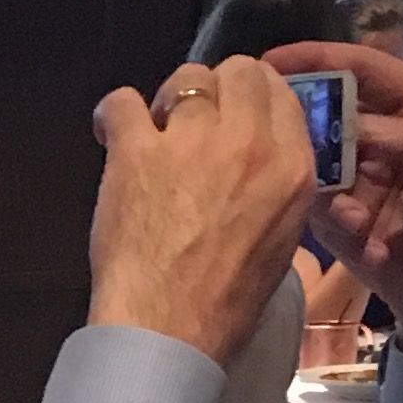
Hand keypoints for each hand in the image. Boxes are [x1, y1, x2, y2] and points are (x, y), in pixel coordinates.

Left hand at [86, 59, 318, 369]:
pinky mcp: (138, 151)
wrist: (169, 330)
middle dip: (218, 89)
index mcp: (292, 167)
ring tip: (156, 135)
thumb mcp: (282, 242)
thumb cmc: (227, 303)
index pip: (281, 94)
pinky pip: (122, 102)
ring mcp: (192, 141)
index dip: (252, 99)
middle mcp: (248, 142)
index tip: (233, 116)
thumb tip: (257, 164)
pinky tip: (110, 133)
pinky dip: (113, 114)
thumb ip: (276, 188)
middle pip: (239, 71)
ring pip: (186, 79)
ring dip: (170, 100)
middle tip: (195, 123)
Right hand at [271, 39, 402, 361]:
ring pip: (315, 155)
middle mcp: (386, 132)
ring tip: (351, 212)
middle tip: (278, 131)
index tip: (271, 62)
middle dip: (304, 116)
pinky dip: (329, 215)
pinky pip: (314, 201)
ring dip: (320, 177)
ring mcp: (359, 174)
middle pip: (330, 105)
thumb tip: (347, 121)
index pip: (367, 68)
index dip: (321, 59)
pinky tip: (359, 234)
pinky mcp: (339, 216)